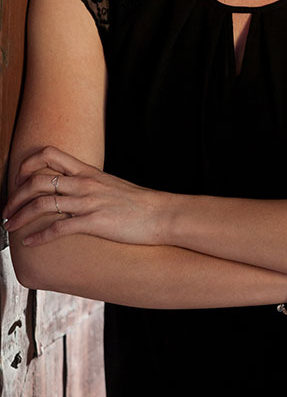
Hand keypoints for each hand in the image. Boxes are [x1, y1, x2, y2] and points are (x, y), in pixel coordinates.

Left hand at [3, 146, 168, 247]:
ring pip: (42, 203)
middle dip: (15, 195)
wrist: (160, 214)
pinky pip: (58, 227)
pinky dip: (38, 236)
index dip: (28, 165)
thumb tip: (71, 191)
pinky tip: (29, 242)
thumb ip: (89, 185)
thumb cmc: (138, 203)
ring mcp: (88, 202)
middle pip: (37, 179)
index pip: (50, 155)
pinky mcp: (94, 221)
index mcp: (88, 172)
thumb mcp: (110, 186)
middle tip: (7, 209)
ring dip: (20, 215)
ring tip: (9, 226)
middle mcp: (84, 183)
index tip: (19, 180)